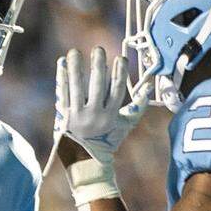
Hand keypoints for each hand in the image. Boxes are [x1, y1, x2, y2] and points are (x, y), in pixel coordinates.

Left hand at [45, 46, 150, 172]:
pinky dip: (62, 78)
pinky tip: (61, 64)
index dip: (120, 73)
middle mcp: (95, 115)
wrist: (85, 161)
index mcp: (111, 116)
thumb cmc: (108, 140)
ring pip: (77, 87)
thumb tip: (149, 87)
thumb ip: (138, 107)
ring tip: (74, 52)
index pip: (118, 90)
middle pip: (98, 86)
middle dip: (98, 66)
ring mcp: (79, 116)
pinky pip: (63, 94)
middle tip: (98, 49)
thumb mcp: (125, 125)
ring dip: (76, 68)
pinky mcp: (65, 117)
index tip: (120, 58)